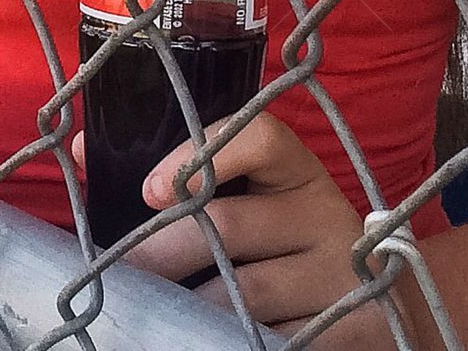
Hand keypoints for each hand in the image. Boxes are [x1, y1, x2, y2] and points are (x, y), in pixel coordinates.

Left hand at [72, 111, 416, 348]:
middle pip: (231, 224)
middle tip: (120, 275)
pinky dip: (229, 342)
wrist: (384, 307)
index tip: (152, 190)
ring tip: (150, 317)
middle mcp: (323, 213)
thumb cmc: (291, 244)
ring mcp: (339, 274)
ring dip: (187, 309)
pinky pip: (277, 341)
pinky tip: (200, 342)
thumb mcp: (259, 199)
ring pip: (244, 294)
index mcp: (298, 171)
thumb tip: (83, 149)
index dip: (206, 152)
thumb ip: (188, 175)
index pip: (263, 137)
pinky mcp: (352, 326)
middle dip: (164, 251)